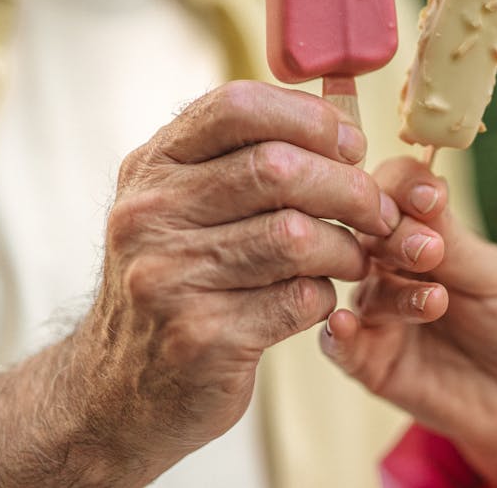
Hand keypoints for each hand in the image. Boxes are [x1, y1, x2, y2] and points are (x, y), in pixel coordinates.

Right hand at [0, 81, 391, 486]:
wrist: (118, 389)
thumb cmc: (177, 281)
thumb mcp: (182, 205)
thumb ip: (243, 158)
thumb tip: (341, 116)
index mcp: (152, 166)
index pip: (237, 106)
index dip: (311, 118)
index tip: (351, 146)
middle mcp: (150, 215)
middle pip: (279, 168)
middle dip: (350, 187)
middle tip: (379, 211)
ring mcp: (169, 277)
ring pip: (297, 235)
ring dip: (346, 248)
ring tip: (356, 259)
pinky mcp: (201, 337)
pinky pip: (300, 298)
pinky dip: (326, 296)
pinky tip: (319, 299)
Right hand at [321, 157, 496, 487]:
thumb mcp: (493, 276)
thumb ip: (453, 239)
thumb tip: (424, 187)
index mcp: (419, 232)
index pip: (393, 191)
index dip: (405, 188)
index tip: (430, 199)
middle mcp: (387, 267)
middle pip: (368, 235)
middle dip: (395, 237)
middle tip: (430, 251)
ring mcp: (376, 314)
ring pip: (361, 289)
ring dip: (393, 292)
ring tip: (435, 301)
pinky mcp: (369, 362)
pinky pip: (339, 345)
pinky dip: (337, 333)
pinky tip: (344, 324)